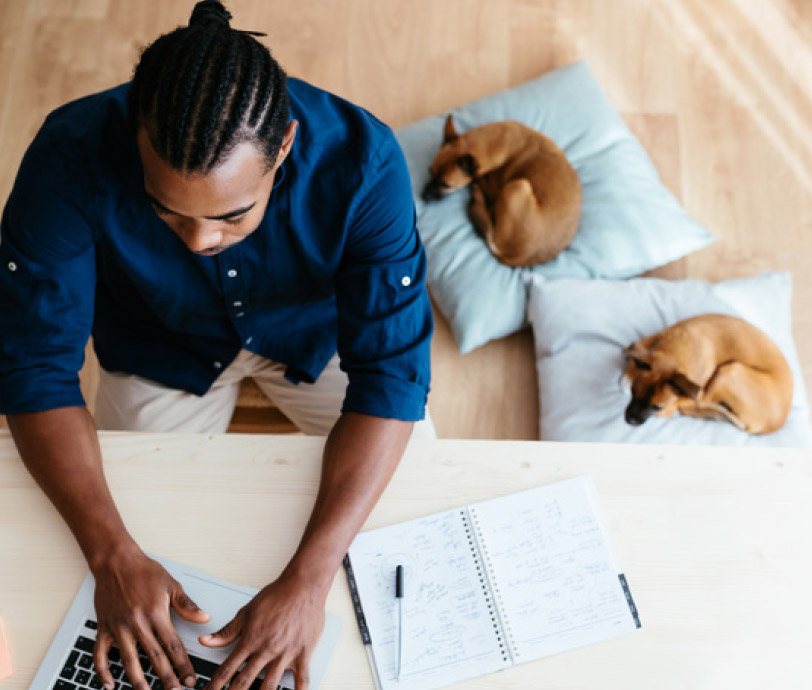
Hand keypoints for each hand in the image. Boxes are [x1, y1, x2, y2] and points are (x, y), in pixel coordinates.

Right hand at [91, 547, 210, 689]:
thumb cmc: (144, 571)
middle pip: (154, 658)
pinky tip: (110, 685)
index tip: (190, 679)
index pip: (173, 646)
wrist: (116, 561)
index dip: (183, 665)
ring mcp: (119, 627)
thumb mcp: (171, 585)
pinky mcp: (104, 628)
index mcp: (156, 614)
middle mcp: (137, 624)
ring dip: (138, 680)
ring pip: (128, 661)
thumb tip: (204, 618)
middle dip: (166, 678)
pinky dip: (103, 671)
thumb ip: (187, 605)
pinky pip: (100, 655)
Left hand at [199, 572, 325, 689]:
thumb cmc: (277, 595)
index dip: (214, 685)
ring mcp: (285, 654)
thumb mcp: (247, 611)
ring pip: (270, 686)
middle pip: (244, 682)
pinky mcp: (303, 654)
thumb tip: (206, 641)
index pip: (227, 669)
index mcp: (251, 640)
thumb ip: (227, 631)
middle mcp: (266, 650)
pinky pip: (302, 679)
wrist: (303, 586)